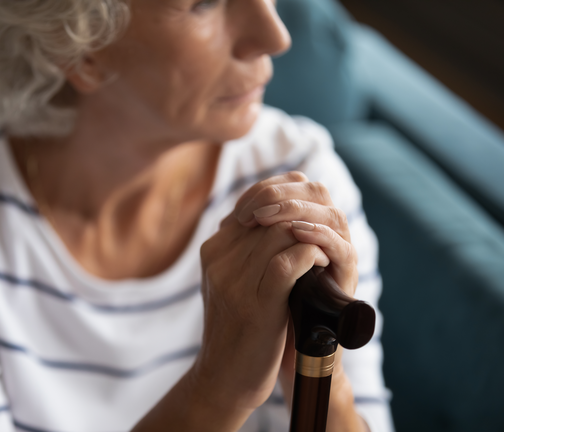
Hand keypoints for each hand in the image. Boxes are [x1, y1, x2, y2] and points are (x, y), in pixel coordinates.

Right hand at [188, 172, 353, 412]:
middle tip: (327, 226)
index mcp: (214, 249)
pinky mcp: (257, 302)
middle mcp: (220, 258)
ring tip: (327, 245)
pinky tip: (322, 261)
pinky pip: (290, 261)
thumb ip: (246, 252)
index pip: (255, 199)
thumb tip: (280, 221)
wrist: (224, 379)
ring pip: (282, 232)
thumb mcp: (232, 282)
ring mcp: (236, 280)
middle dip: (306, 214)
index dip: (289, 196)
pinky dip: (312, 254)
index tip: (310, 209)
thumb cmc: (238, 329)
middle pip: (270, 211)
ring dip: (312, 233)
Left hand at [229, 171, 357, 296]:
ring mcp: (340, 252)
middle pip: (314, 191)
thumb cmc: (266, 308)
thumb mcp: (252, 269)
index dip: (266, 190)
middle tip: (252, 213)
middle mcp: (325, 232)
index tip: (240, 210)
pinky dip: (320, 236)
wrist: (287, 353)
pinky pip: (342, 247)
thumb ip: (249, 243)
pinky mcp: (348, 276)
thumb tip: (227, 220)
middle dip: (279, 196)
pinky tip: (298, 234)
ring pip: (330, 213)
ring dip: (297, 210)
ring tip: (267, 218)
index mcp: (304, 223)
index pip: (292, 185)